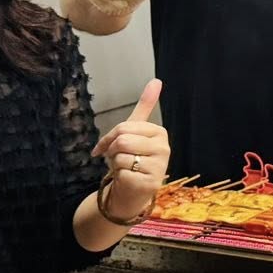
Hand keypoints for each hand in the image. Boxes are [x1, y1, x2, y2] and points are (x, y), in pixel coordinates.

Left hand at [93, 79, 170, 217]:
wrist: (132, 192)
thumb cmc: (133, 159)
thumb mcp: (136, 131)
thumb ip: (146, 106)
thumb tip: (157, 80)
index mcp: (160, 133)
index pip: (124, 127)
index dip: (109, 138)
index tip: (108, 146)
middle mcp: (164, 149)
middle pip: (122, 141)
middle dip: (112, 152)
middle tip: (117, 159)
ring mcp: (159, 167)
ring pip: (121, 157)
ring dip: (115, 165)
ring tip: (124, 169)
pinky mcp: (150, 183)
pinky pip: (122, 172)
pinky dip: (119, 178)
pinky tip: (127, 180)